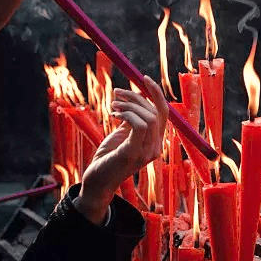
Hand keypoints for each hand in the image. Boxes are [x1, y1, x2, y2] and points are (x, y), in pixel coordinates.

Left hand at [75, 76, 168, 224]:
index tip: (143, 78)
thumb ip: (132, 121)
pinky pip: (139, 125)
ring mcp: (146, 153)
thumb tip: (134, 101)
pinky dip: (127, 114)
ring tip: (113, 106)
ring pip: (149, 117)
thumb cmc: (108, 158)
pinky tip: (114, 115)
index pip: (164, 112)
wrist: (96, 182)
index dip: (156, 93)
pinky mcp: (133, 154)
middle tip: (116, 95)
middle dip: (136, 97)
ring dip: (130, 105)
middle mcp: (156, 148)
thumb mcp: (122, 135)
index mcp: (155, 142)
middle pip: (155, 112)